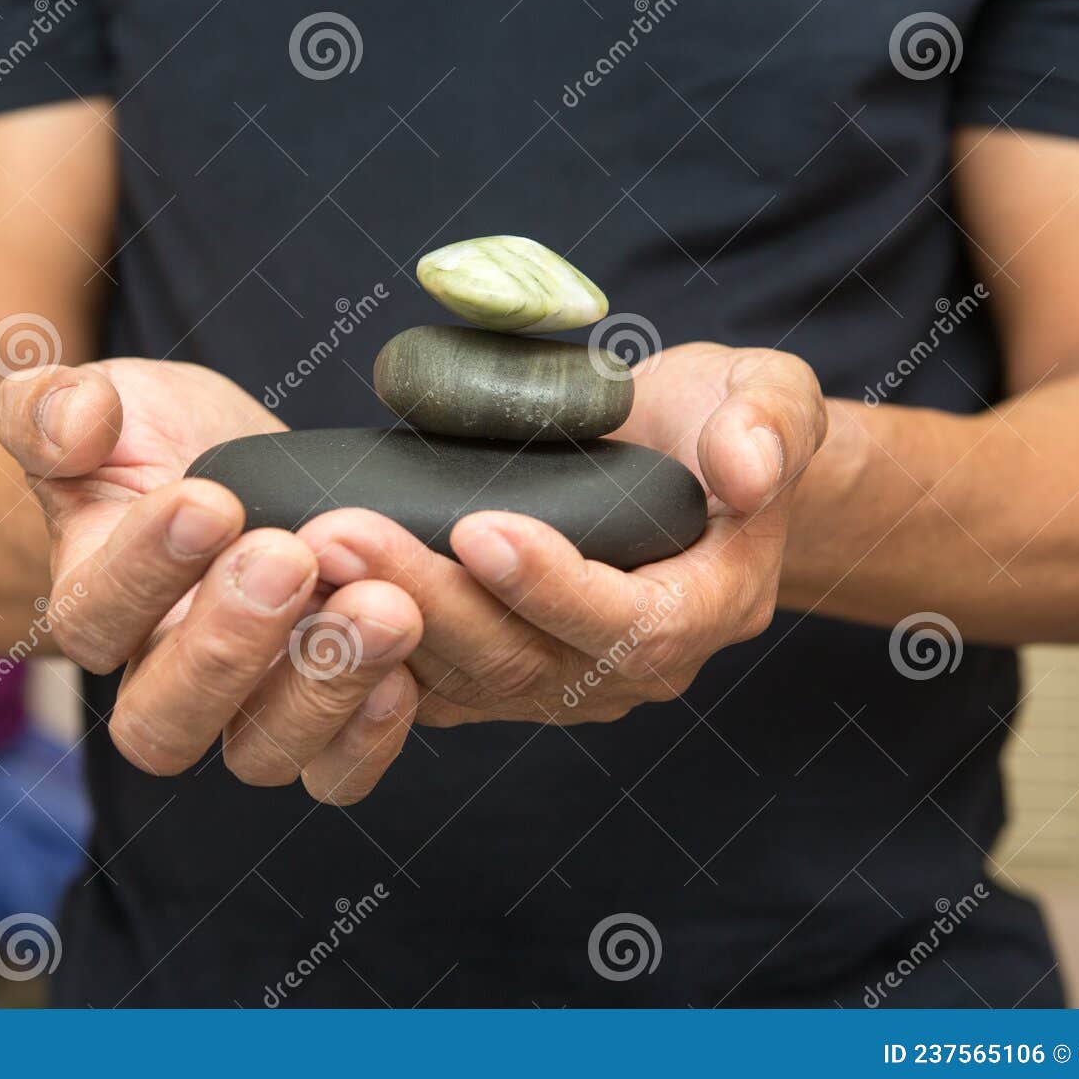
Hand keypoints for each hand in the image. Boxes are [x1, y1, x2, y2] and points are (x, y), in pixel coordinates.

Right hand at [0, 359, 422, 802]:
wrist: (229, 459)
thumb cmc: (152, 438)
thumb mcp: (103, 399)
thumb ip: (50, 407)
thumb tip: (75, 421)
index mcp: (95, 604)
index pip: (93, 618)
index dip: (146, 568)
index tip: (208, 502)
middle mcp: (163, 678)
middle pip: (164, 722)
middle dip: (227, 644)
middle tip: (289, 556)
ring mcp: (246, 709)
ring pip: (262, 754)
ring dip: (323, 687)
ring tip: (381, 606)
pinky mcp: (325, 714)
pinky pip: (336, 772)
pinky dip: (372, 737)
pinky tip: (406, 669)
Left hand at [296, 343, 825, 725]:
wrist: (684, 458)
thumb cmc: (721, 422)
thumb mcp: (771, 397)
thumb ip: (768, 426)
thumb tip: (745, 471)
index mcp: (703, 610)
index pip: (629, 626)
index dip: (554, 587)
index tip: (482, 527)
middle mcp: (628, 668)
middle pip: (523, 662)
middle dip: (430, 598)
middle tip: (342, 534)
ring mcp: (560, 681)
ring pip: (462, 678)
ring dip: (380, 619)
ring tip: (311, 549)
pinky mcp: (500, 669)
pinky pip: (431, 679)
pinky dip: (368, 644)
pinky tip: (307, 590)